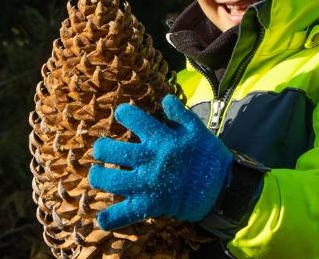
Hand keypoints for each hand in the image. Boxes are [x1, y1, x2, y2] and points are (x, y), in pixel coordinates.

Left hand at [88, 95, 232, 229]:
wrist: (222, 189)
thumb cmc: (209, 157)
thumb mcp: (198, 130)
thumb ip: (180, 114)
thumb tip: (165, 99)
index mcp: (162, 139)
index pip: (135, 119)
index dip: (124, 113)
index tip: (121, 114)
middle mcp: (150, 160)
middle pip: (113, 151)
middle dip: (102, 148)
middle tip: (101, 149)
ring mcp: (148, 184)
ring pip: (112, 180)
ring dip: (98, 177)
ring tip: (96, 175)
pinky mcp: (151, 205)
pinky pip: (127, 213)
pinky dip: (113, 218)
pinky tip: (101, 219)